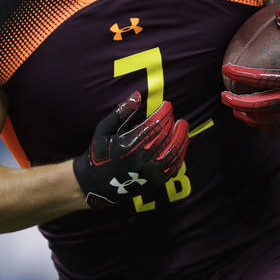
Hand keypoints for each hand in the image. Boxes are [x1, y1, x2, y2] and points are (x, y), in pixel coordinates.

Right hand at [73, 92, 189, 207]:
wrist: (97, 184)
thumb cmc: (100, 153)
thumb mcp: (104, 130)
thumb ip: (121, 112)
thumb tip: (137, 95)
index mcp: (129, 145)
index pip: (155, 124)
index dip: (164, 112)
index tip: (167, 104)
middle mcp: (142, 160)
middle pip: (166, 136)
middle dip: (172, 122)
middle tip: (174, 114)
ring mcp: (151, 173)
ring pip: (174, 151)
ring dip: (181, 136)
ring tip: (182, 125)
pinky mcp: (156, 182)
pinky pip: (175, 166)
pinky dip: (181, 153)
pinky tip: (182, 143)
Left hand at [221, 9, 279, 131]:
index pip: (260, 79)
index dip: (240, 75)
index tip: (226, 70)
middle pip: (258, 106)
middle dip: (238, 103)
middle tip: (224, 97)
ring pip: (268, 120)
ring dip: (250, 117)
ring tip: (237, 113)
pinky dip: (268, 125)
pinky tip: (262, 121)